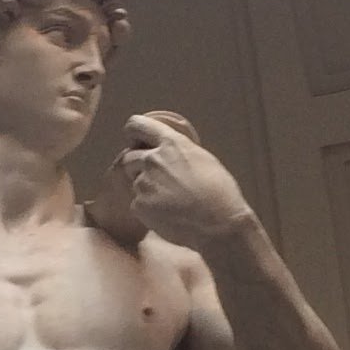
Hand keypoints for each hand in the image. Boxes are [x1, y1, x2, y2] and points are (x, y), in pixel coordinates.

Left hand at [113, 112, 251, 247]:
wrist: (219, 224)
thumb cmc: (219, 192)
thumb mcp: (203, 159)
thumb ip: (179, 151)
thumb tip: (170, 152)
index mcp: (170, 144)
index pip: (137, 125)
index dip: (134, 132)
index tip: (135, 139)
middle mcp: (153, 160)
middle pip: (130, 157)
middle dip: (138, 166)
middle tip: (158, 181)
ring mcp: (143, 183)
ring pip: (135, 182)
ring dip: (146, 188)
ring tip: (169, 200)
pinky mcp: (139, 205)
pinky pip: (138, 204)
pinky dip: (149, 209)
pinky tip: (168, 214)